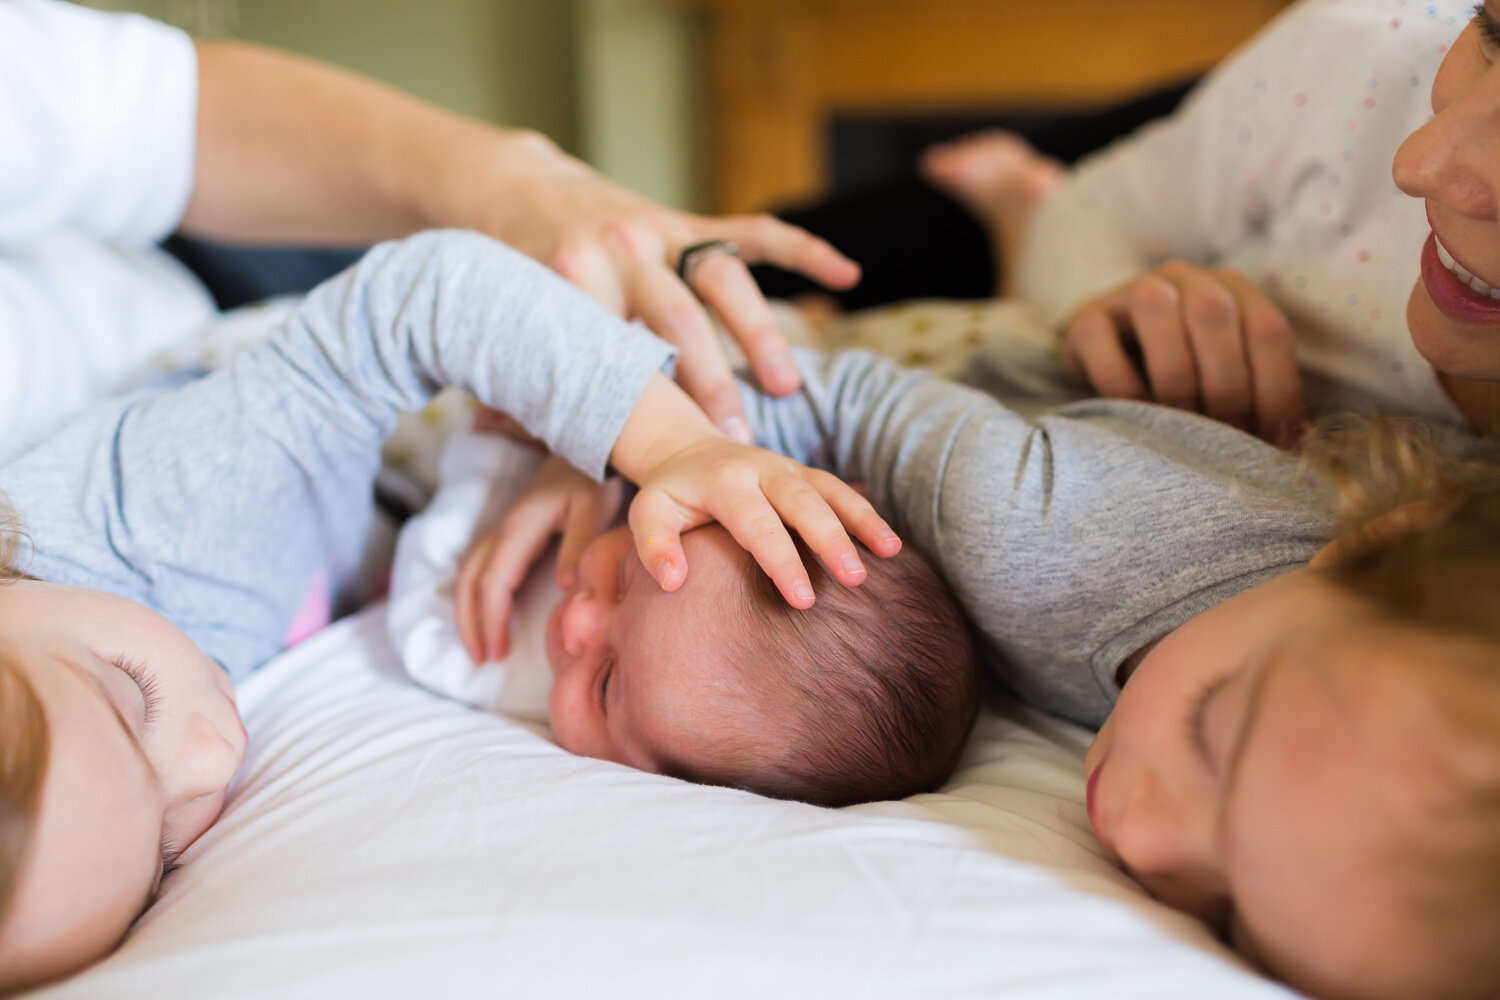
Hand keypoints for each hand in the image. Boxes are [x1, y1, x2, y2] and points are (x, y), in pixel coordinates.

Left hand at [443, 133, 860, 441]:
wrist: (521, 195)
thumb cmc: (523, 285)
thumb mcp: (518, 328)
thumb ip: (524, 381)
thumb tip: (504, 437)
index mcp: (576, 282)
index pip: (627, 352)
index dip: (658, 407)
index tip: (684, 455)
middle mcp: (622, 250)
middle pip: (681, 323)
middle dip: (714, 385)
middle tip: (740, 440)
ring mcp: (661, 230)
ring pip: (723, 281)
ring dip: (758, 336)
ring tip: (784, 389)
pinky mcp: (690, 218)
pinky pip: (755, 232)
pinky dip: (805, 251)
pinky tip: (847, 277)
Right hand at [454, 455, 623, 662]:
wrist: (589, 444)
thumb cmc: (594, 479)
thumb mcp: (593, 509)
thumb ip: (579, 545)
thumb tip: (564, 586)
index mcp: (519, 528)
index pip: (492, 583)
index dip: (491, 620)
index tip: (497, 653)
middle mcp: (502, 529)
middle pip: (468, 581)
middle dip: (469, 622)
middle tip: (480, 659)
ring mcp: (501, 528)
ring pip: (467, 573)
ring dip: (466, 611)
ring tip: (478, 645)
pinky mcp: (508, 530)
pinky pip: (478, 566)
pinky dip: (473, 594)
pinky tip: (484, 613)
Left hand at [626, 438, 900, 609]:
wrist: (687, 449)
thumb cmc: (670, 493)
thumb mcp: (648, 512)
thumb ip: (653, 545)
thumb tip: (672, 583)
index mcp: (725, 481)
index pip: (757, 524)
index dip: (782, 561)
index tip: (804, 600)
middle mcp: (764, 469)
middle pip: (804, 503)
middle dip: (831, 540)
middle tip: (854, 580)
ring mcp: (789, 469)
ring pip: (831, 491)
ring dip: (861, 521)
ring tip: (889, 553)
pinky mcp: (806, 475)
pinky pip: (841, 491)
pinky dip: (867, 514)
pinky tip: (890, 544)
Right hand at [1062, 262, 1305, 445]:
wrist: (1109, 357)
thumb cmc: (1182, 378)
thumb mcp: (1226, 380)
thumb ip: (1261, 400)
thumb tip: (1302, 445)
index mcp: (1237, 291)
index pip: (1269, 330)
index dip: (1275, 391)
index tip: (1266, 444)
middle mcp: (1189, 279)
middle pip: (1216, 314)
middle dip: (1223, 388)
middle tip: (1219, 440)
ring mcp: (1133, 290)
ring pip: (1157, 309)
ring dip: (1174, 378)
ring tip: (1178, 427)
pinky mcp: (1085, 318)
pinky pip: (1102, 345)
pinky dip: (1123, 388)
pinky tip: (1134, 418)